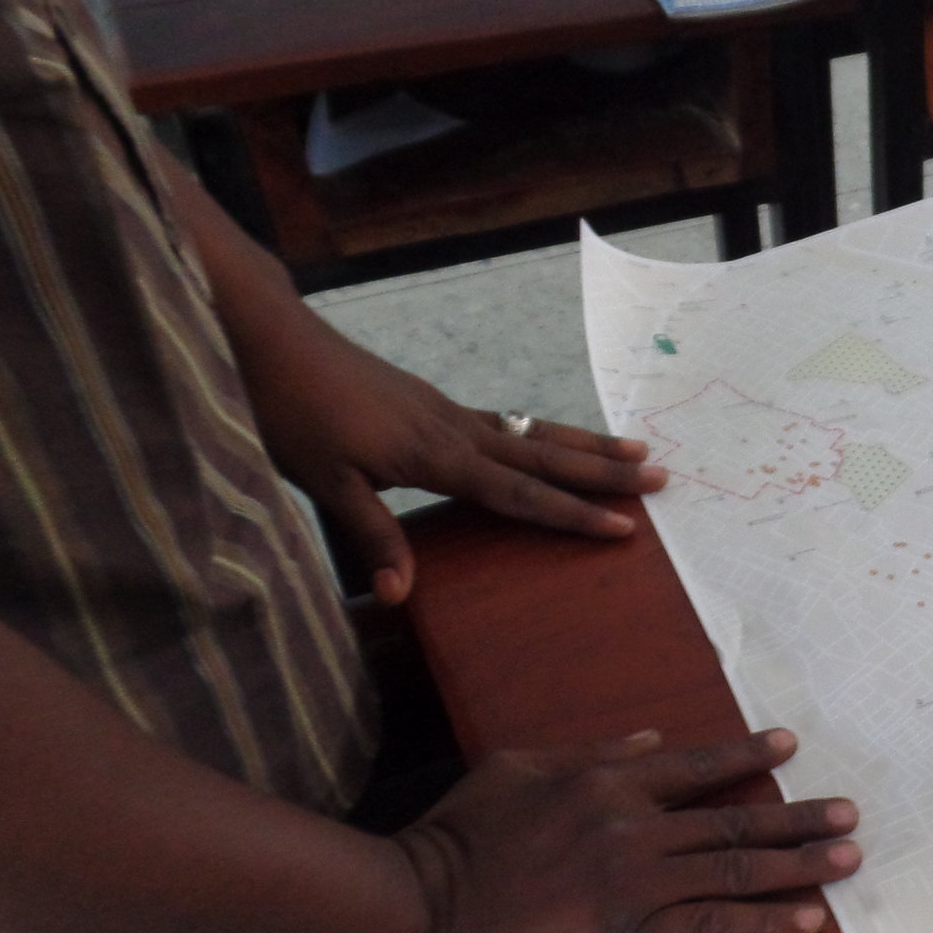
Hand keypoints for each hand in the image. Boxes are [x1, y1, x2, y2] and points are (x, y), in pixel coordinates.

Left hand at [250, 319, 666, 603]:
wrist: (271, 337)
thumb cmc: (291, 410)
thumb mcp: (323, 482)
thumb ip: (370, 535)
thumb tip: (403, 596)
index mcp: (434, 454)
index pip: (517, 492)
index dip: (571, 514)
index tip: (624, 528)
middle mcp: (453, 429)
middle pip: (543, 453)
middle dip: (603, 470)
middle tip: (661, 475)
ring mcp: (445, 410)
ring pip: (531, 431)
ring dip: (583, 445)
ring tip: (632, 448)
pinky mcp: (430, 402)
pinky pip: (505, 422)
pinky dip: (542, 433)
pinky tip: (549, 439)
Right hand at [391, 728, 859, 932]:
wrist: (421, 912)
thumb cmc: (457, 840)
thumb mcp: (518, 769)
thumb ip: (592, 754)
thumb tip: (652, 742)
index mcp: (607, 781)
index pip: (697, 765)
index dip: (749, 755)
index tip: (790, 746)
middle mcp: (633, 826)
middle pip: (735, 817)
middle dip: (800, 817)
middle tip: (850, 816)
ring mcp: (636, 883)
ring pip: (736, 868)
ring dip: (800, 865)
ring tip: (848, 860)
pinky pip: (714, 926)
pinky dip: (765, 920)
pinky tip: (806, 920)